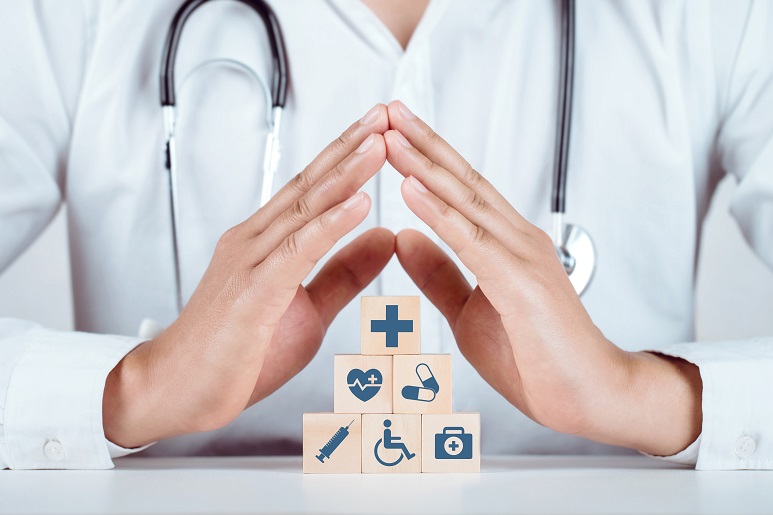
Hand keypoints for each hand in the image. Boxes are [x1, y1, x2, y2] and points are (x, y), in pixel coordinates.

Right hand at [104, 105, 392, 447]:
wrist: (174, 390)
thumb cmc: (234, 354)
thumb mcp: (308, 310)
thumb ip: (345, 274)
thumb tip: (382, 238)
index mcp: (266, 244)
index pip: (311, 190)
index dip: (346, 157)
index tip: (379, 131)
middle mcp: (255, 242)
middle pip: (309, 185)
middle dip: (349, 148)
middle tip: (383, 116)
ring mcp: (249, 262)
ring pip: (304, 209)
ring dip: (345, 174)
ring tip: (378, 144)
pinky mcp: (251, 291)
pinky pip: (295, 250)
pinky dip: (328, 224)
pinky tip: (356, 202)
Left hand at [385, 100, 701, 455]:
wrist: (588, 396)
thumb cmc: (538, 357)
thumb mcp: (469, 311)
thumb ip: (439, 274)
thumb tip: (405, 237)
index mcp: (506, 245)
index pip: (462, 190)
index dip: (428, 158)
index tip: (395, 132)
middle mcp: (517, 240)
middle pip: (464, 182)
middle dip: (424, 144)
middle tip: (391, 111)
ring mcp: (524, 257)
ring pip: (467, 202)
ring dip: (425, 166)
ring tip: (392, 136)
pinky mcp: (523, 283)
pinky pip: (473, 242)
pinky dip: (440, 213)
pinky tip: (413, 188)